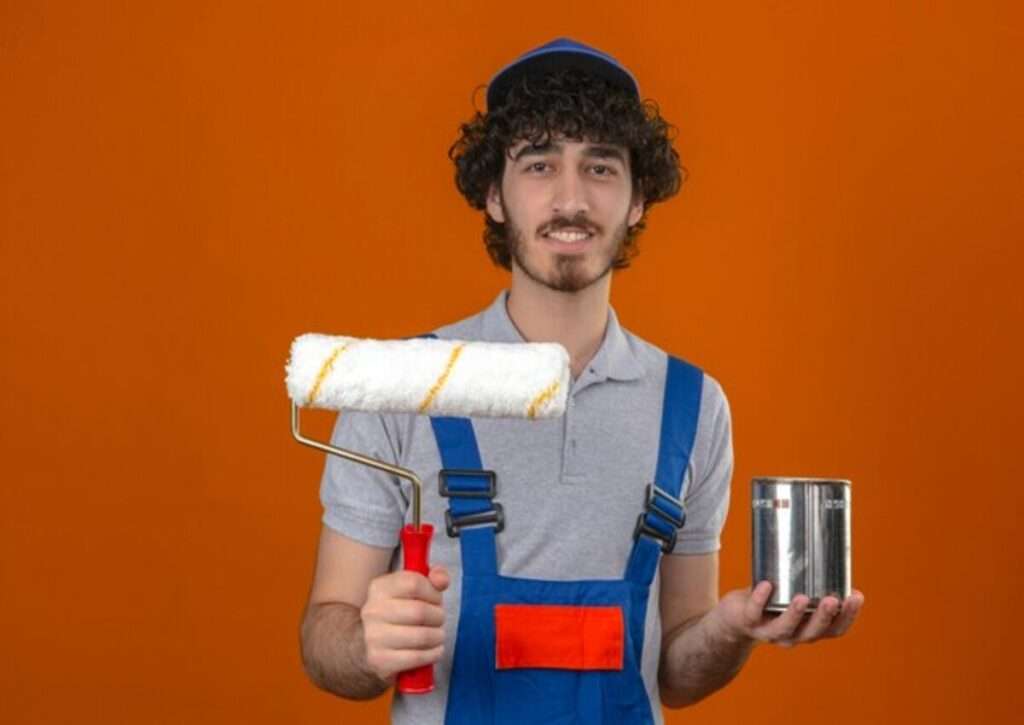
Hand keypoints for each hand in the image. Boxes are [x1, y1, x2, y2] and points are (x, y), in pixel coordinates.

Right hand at [360, 565, 449, 680]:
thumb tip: (441, 580)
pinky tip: (433, 650)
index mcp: (380, 588)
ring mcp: (374, 637)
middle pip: (420, 612)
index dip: (433, 592)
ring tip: (437, 636)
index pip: (414, 583)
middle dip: (438, 617)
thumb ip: (433, 579)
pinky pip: (417, 657)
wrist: (367, 645)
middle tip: (439, 621)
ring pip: (421, 636)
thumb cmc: (398, 613)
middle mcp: (373, 611)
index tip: (436, 600)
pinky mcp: (380, 660)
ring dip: (437, 637)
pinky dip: (432, 654)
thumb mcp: (411, 590)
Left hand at [711, 581, 863, 647]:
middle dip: (824, 617)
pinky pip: (754, 612)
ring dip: (795, 614)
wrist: (734, 620)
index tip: (857, 596)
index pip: (834, 629)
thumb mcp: (792, 594)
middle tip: (833, 600)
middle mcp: (793, 635)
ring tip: (802, 598)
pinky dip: (760, 599)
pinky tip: (766, 585)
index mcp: (808, 629)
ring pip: (785, 628)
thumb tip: (826, 541)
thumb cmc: (771, 602)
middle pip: (813, 632)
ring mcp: (769, 631)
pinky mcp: (748, 621)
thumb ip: (808, 581)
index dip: (848, 616)